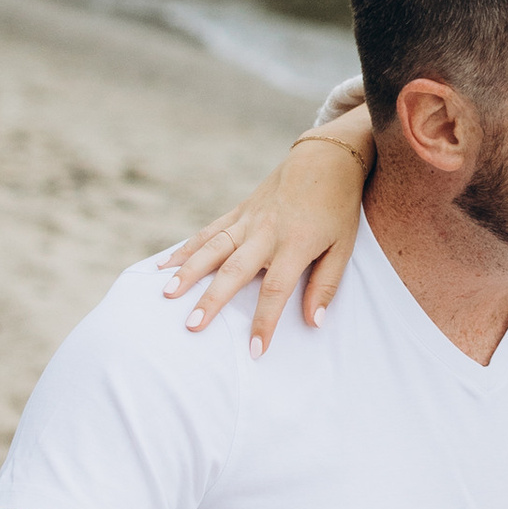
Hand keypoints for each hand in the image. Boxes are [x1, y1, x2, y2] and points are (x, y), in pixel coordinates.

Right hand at [162, 116, 372, 352]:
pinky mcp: (239, 210)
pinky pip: (208, 231)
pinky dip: (185, 248)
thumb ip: (326, 285)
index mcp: (295, 244)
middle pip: (234, 270)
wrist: (326, 159)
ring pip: (212, 248)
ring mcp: (248, 220)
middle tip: (192, 327)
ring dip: (188, 272)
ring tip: (167, 295)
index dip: (265, 321)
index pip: (275, 289)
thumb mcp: (343, 246)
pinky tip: (163, 265)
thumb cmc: (338, 207)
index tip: (255, 350)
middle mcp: (266, 232)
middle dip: (212, 300)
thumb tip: (314, 322)